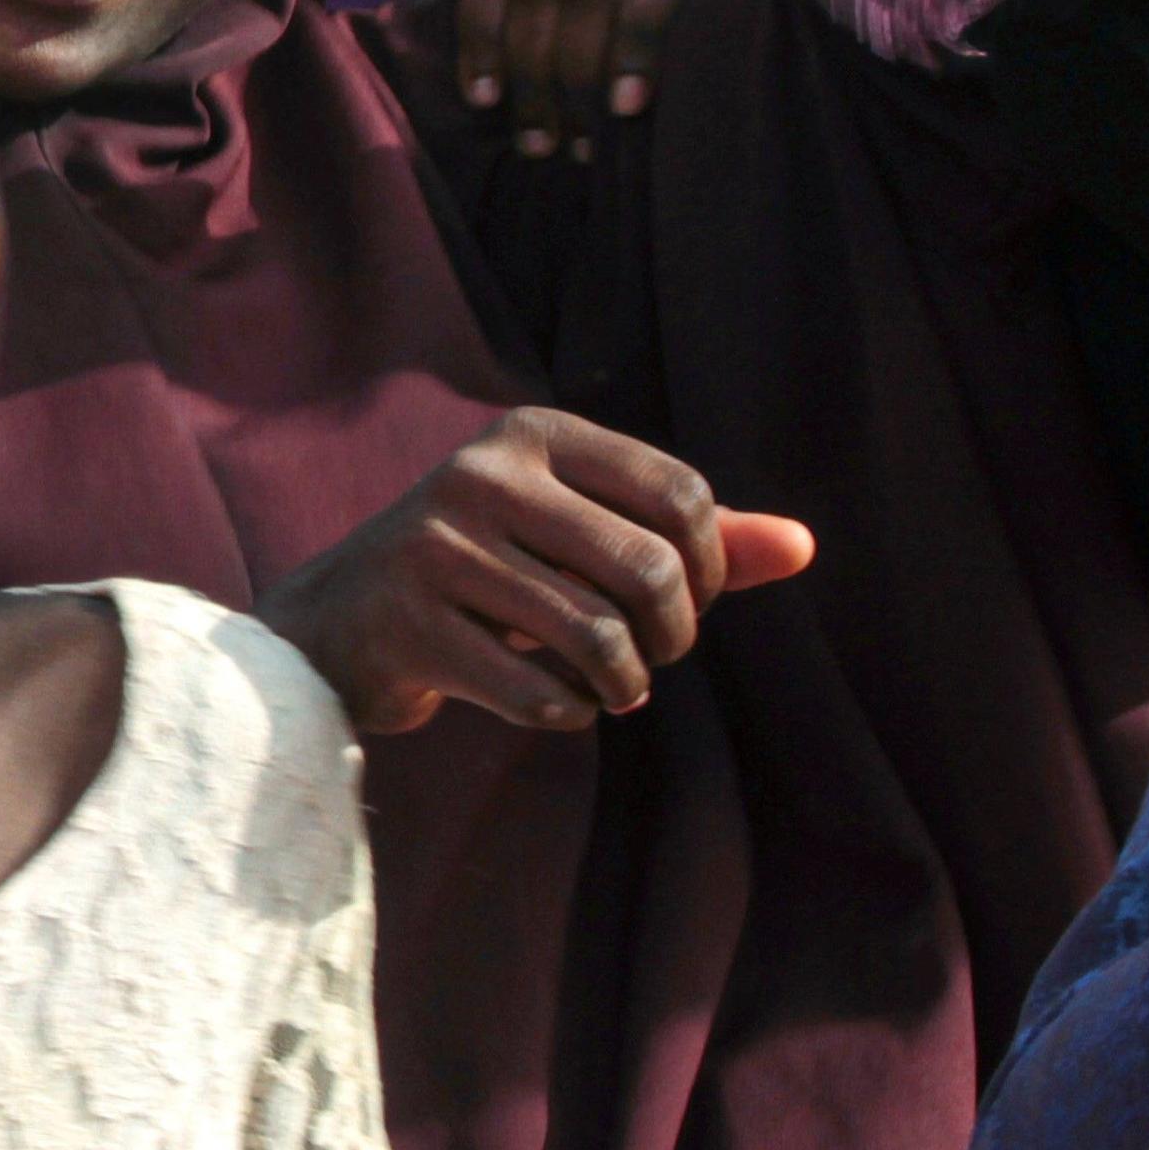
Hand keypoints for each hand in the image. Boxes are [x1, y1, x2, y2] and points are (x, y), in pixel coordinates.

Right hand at [256, 408, 814, 735]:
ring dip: (624, 685)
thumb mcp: (580, 534)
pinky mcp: (409, 623)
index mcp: (531, 436)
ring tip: (613, 688)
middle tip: (652, 657)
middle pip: (647, 568)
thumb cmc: (491, 571)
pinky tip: (548, 700)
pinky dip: (566, 713)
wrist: (343, 620)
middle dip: (672, 635)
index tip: (683, 600)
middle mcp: (479, 476)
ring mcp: (435, 547)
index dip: (711, 568)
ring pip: (597, 638)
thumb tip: (805, 545)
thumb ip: (689, 539)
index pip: (680, 495)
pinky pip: (539, 693)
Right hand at [455, 0, 731, 153]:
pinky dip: (479, 42)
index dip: (639, 39)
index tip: (626, 107)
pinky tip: (483, 95)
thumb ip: (697, 35)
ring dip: (527, 74)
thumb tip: (682, 116)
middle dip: (575, 75)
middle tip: (576, 144)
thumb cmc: (686, 0)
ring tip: (536, 139)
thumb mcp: (711, 4)